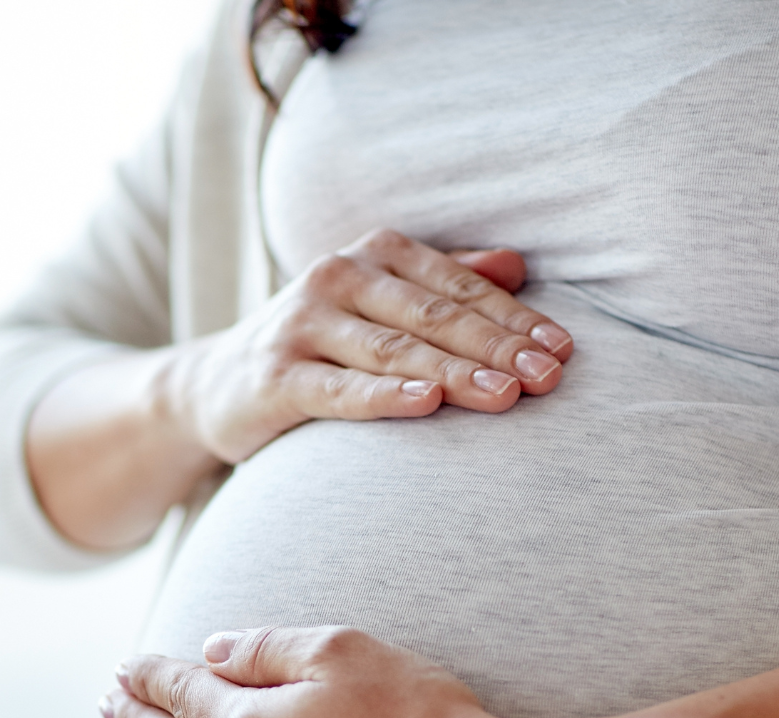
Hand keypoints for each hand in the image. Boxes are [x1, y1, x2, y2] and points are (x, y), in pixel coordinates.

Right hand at [166, 230, 573, 465]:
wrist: (215, 386)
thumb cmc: (319, 346)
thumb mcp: (380, 305)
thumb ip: (445, 282)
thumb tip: (518, 266)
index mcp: (375, 253)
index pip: (460, 287)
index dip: (516, 319)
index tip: (564, 351)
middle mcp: (337, 276)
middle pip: (435, 316)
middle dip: (498, 348)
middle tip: (550, 378)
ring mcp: (302, 325)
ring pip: (395, 350)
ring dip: (456, 373)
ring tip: (507, 395)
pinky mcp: (275, 375)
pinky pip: (339, 389)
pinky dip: (385, 396)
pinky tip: (427, 402)